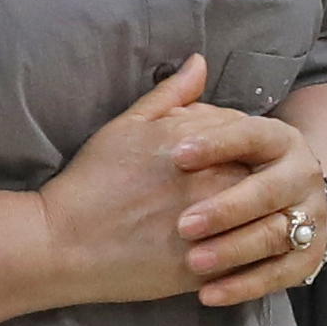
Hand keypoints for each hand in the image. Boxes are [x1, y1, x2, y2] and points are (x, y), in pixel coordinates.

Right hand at [38, 55, 296, 306]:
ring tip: (226, 217)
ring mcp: (219, 224)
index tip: (213, 154)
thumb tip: (200, 62)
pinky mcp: (215, 263)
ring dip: (250, 211)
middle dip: (246, 172)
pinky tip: (225, 244)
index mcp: (199, 141)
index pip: (245, 130)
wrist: (66, 244)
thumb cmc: (92, 182)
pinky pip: (250, 252)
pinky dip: (244, 245)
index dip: (232, 140)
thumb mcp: (127, 125)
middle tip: (217, 184)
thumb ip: (171, 95)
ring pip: (260, 211)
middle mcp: (216, 179)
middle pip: (259, 169)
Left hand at [173, 108, 326, 306]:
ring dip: (234, 250)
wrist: (289, 203)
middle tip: (183, 224)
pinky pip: (278, 276)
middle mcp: (303, 176)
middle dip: (227, 208)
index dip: (217, 143)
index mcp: (281, 139)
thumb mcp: (208, 132)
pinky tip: (207, 294)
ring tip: (193, 261)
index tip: (176, 156)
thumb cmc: (231, 165)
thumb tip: (194, 61)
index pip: (251, 135)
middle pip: (268, 190)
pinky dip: (244, 286)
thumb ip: (188, 101)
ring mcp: (311, 218)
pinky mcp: (307, 259)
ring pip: (275, 235)